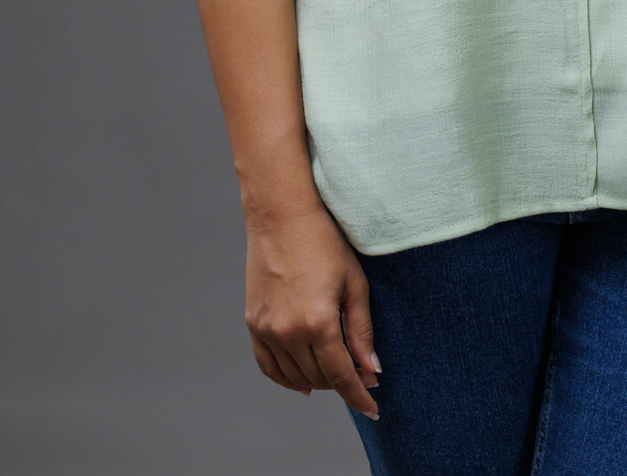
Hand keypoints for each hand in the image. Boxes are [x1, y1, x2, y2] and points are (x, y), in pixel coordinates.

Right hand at [244, 203, 381, 419]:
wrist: (281, 216)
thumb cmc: (325, 242)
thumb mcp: (354, 282)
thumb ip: (361, 330)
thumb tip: (370, 370)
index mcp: (318, 322)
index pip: (341, 375)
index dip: (358, 396)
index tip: (373, 409)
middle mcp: (288, 332)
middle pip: (319, 378)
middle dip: (344, 383)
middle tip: (363, 375)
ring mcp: (267, 330)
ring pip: (294, 377)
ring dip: (318, 381)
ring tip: (337, 372)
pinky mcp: (253, 324)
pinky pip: (269, 366)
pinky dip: (287, 379)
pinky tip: (302, 381)